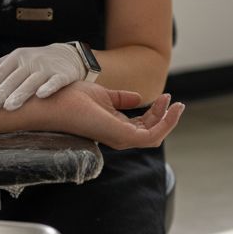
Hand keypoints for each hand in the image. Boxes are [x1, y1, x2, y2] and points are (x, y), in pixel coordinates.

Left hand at [0, 43, 86, 111]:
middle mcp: (31, 61)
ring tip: (9, 107)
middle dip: (1, 93)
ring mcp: (47, 68)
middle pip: (14, 79)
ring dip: (21, 93)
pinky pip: (56, 81)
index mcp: (16, 58)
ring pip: (32, 81)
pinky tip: (41, 95)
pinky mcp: (63, 75)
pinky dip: (49, 87)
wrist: (67, 56)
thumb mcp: (13, 62)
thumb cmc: (34, 62)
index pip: (0, 72)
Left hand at [19, 82, 184, 148]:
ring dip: (170, 121)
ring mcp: (120, 138)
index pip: (143, 126)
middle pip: (152, 131)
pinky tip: (170, 109)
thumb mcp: (103, 95)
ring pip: (155, 136)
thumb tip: (138, 97)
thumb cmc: (71, 98)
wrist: (55, 101)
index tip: (165, 97)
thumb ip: (121, 99)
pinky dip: (165, 123)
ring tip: (177, 105)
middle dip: (166, 116)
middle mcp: (118, 136)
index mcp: (114, 127)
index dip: (157, 112)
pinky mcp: (122, 136)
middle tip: (173, 100)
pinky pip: (152, 136)